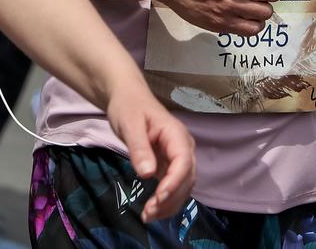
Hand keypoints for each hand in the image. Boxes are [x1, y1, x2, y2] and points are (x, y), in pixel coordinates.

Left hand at [104, 79, 195, 221]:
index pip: (183, 162)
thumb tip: (147, 174)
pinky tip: (153, 210)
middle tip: (148, 213)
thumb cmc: (129, 107)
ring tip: (148, 216)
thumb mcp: (130, 125)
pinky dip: (167, 201)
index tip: (157, 198)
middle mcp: (183, 147)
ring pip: (184, 186)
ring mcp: (178, 157)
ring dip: (170, 204)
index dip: (174, 183)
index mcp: (176, 135)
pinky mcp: (170, 165)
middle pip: (187, 178)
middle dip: (171, 199)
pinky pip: (175, 186)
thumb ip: (139, 148)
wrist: (128, 98)